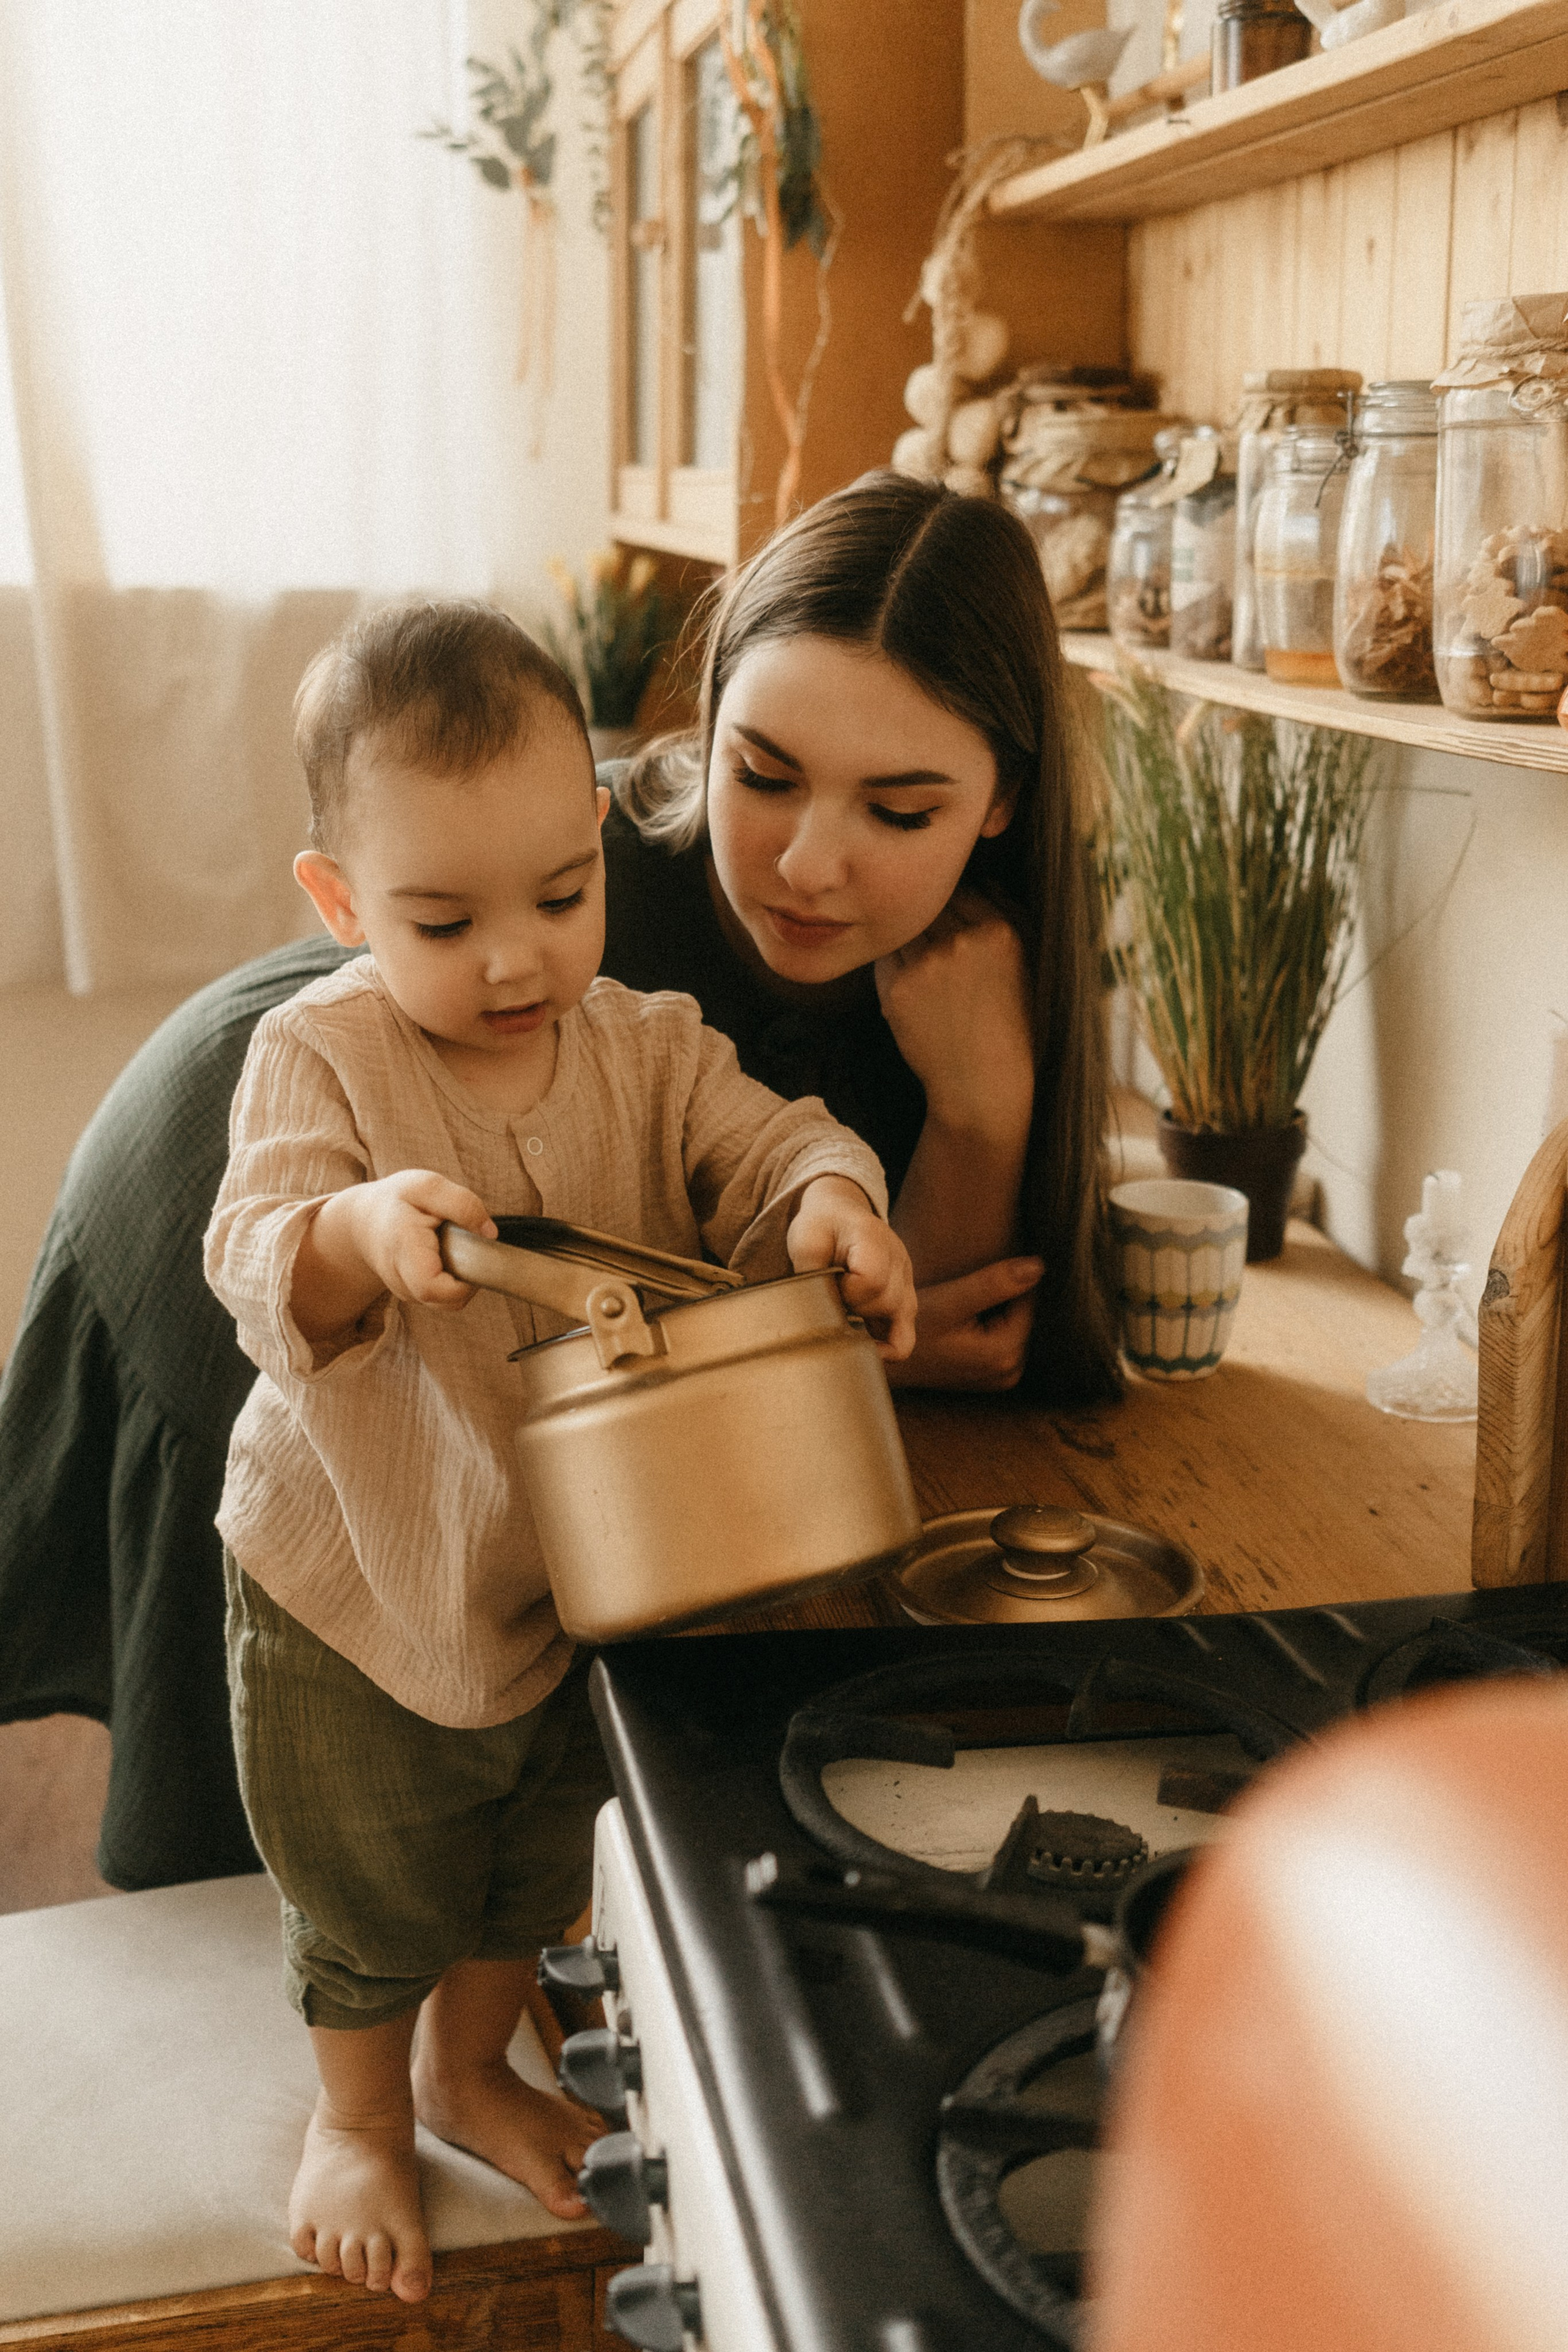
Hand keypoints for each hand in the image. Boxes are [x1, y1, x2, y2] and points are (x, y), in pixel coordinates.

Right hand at [293, 1170, 497, 1342]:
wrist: (362, 1221)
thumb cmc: (397, 1201)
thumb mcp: (427, 1187)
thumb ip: (461, 1204)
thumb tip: (490, 1233)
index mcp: (404, 1248)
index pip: (432, 1287)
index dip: (462, 1283)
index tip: (472, 1255)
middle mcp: (401, 1278)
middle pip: (446, 1301)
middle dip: (468, 1280)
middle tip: (464, 1247)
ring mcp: (406, 1291)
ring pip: (447, 1302)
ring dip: (460, 1280)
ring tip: (449, 1249)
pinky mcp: (412, 1295)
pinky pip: (441, 1297)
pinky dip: (450, 1280)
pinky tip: (442, 1257)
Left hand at [786, 1175, 916, 1359]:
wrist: (841, 1213)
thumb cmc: (822, 1226)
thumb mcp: (805, 1240)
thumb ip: (811, 1274)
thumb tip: (815, 1316)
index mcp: (875, 1242)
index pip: (872, 1280)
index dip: (847, 1292)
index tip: (830, 1284)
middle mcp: (899, 1264)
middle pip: (888, 1305)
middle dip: (856, 1310)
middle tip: (834, 1299)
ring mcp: (906, 1284)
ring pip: (902, 1326)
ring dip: (870, 1329)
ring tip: (846, 1319)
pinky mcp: (904, 1301)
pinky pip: (905, 1338)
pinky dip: (887, 1348)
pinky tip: (865, 1349)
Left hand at [874, 890, 1034, 1136]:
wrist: (984, 1084)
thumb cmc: (1011, 1024)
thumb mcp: (1028, 963)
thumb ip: (1008, 914)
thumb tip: (983, 880)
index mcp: (1000, 930)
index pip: (961, 892)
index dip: (954, 908)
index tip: (954, 928)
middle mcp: (963, 942)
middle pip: (928, 908)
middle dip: (929, 924)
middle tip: (938, 956)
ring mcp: (927, 964)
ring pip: (904, 931)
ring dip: (910, 945)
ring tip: (931, 978)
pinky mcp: (898, 989)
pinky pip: (886, 960)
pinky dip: (895, 971)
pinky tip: (918, 997)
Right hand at [885, 1258, 1040, 1392]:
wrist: (886, 1359)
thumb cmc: (913, 1329)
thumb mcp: (950, 1301)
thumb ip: (994, 1284)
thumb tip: (1039, 1266)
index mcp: (1005, 1355)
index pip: (1028, 1301)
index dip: (1009, 1281)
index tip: (981, 1274)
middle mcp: (1009, 1373)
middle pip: (1022, 1316)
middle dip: (1004, 1299)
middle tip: (968, 1290)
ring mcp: (1001, 1378)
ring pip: (1013, 1327)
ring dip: (998, 1311)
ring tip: (965, 1305)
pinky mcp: (991, 1376)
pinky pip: (1003, 1340)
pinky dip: (991, 1326)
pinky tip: (966, 1320)